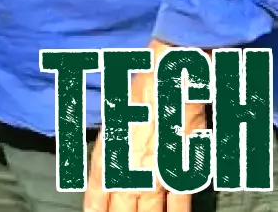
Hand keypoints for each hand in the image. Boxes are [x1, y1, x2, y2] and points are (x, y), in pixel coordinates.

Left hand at [84, 41, 204, 211]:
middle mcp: (130, 170)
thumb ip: (112, 145)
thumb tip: (109, 163)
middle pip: (121, 209)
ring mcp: (156, 174)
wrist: (170, 79)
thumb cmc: (140, 91)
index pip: (96, 193)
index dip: (94, 209)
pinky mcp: (182, 171)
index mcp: (109, 154)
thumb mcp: (115, 116)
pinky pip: (178, 204)